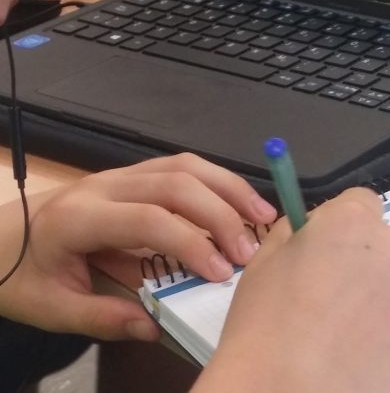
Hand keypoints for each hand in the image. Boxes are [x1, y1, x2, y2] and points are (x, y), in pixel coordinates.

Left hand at [0, 154, 277, 340]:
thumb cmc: (22, 274)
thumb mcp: (50, 308)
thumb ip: (101, 317)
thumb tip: (154, 327)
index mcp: (79, 218)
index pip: (150, 219)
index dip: (192, 243)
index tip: (221, 274)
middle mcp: (103, 186)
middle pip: (177, 183)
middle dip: (221, 215)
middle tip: (250, 251)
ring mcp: (119, 175)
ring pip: (185, 166)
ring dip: (229, 189)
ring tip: (262, 217)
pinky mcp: (131, 175)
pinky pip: (181, 167)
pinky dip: (217, 183)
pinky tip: (239, 203)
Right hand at [194, 187, 389, 392]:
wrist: (290, 388)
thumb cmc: (267, 324)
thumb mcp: (265, 259)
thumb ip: (298, 231)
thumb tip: (316, 228)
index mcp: (351, 220)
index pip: (361, 203)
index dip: (342, 228)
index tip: (327, 252)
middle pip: (384, 242)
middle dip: (364, 261)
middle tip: (332, 298)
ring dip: (380, 295)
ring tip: (345, 331)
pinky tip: (361, 350)